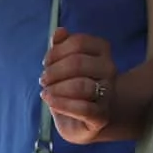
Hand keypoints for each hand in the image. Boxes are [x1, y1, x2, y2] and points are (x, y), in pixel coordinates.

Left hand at [40, 27, 117, 143]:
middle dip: (54, 71)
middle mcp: (109, 69)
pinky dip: (62, 104)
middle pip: (78, 63)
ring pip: (81, 85)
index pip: (79, 42)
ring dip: (56, 88)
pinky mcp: (102, 116)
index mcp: (101, 51)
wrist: (82, 121)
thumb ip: (61, 46)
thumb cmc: (71, 86)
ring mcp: (108, 93)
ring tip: (46, 92)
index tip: (46, 62)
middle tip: (43, 80)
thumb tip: (60, 31)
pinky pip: (83, 108)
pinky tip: (50, 101)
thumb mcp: (62, 64)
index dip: (57, 51)